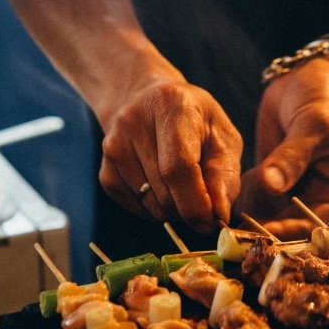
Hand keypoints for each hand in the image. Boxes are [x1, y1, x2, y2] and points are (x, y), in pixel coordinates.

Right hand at [99, 81, 241, 233]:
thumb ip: (224, 175)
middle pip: (163, 191)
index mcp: (170, 107)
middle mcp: (133, 122)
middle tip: (204, 205)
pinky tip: (164, 191)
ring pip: (149, 203)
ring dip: (173, 211)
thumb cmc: (197, 124)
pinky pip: (134, 206)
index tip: (210, 222)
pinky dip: (154, 210)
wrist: (152, 105)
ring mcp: (113, 146)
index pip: (177, 166)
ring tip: (184, 191)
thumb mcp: (223, 139)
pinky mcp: (104, 169)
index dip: (194, 202)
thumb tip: (218, 213)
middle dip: (188, 210)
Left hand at [239, 58, 328, 238]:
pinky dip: (244, 195)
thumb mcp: (314, 125)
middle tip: (231, 226)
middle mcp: (323, 203)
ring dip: (249, 209)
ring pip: (268, 218)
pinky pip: (255, 201)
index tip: (255, 231)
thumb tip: (271, 185)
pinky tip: (240, 178)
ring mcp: (297, 195)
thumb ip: (291, 157)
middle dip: (262, 226)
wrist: (314, 75)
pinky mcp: (275, 185)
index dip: (286, 231)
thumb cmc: (327, 99)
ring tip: (241, 186)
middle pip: (290, 229)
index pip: (314, 227)